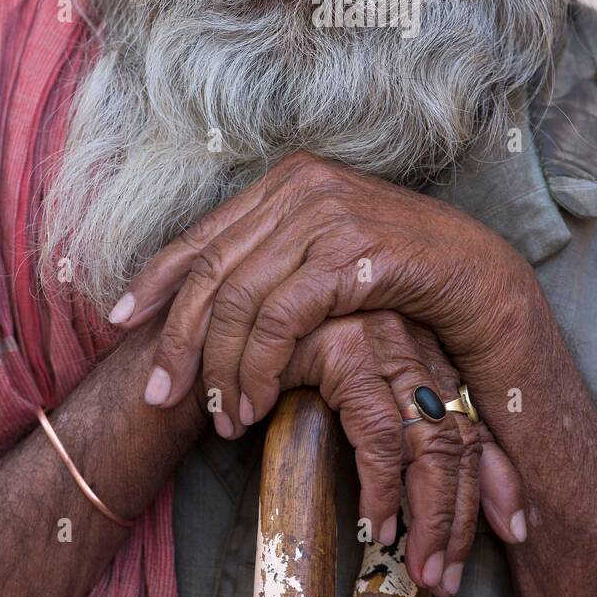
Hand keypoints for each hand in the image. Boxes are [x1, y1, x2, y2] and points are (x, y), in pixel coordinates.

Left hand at [114, 152, 537, 446]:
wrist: (477, 274)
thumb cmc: (399, 271)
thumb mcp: (326, 254)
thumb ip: (274, 259)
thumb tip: (208, 299)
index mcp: (287, 180)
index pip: (205, 234)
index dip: (156, 280)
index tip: (119, 322)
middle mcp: (301, 187)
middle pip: (213, 269)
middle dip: (179, 339)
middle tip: (160, 395)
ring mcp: (327, 214)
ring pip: (240, 298)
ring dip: (221, 367)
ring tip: (218, 416)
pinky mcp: (352, 251)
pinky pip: (281, 317)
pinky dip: (259, 365)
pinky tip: (256, 401)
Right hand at [224, 308, 519, 592]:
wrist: (226, 322)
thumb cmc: (283, 358)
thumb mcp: (345, 388)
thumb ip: (388, 426)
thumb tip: (425, 495)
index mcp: (420, 345)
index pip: (471, 418)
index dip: (495, 477)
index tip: (511, 527)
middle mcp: (411, 339)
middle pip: (456, 438)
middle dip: (459, 516)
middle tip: (448, 575)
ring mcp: (382, 340)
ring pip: (430, 441)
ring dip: (429, 517)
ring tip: (420, 567)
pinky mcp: (344, 349)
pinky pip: (378, 432)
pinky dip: (381, 488)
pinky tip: (375, 525)